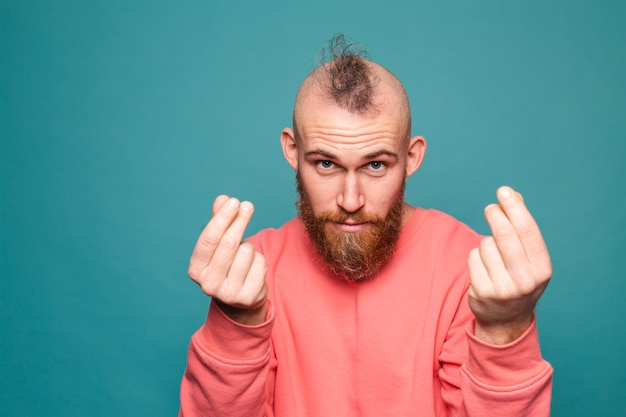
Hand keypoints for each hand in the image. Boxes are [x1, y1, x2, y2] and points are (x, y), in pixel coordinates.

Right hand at [188, 195, 267, 323]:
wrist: (239, 299)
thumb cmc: (226, 264)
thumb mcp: (219, 244)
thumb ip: (219, 221)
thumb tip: (222, 199)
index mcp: (196, 270)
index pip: (209, 240)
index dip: (222, 218)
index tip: (234, 201)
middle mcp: (209, 284)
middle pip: (229, 244)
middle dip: (240, 221)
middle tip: (248, 206)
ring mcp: (229, 293)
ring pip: (247, 252)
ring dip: (249, 246)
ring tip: (244, 255)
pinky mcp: (248, 297)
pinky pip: (260, 264)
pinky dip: (259, 260)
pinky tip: (252, 268)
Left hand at [468, 186, 551, 343]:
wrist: (506, 319)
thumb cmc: (519, 278)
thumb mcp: (530, 258)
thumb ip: (522, 228)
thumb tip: (514, 195)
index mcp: (542, 268)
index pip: (527, 230)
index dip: (514, 207)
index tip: (504, 191)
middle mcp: (525, 280)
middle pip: (504, 235)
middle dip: (495, 215)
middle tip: (491, 208)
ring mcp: (503, 288)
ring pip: (486, 245)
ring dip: (486, 243)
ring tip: (493, 257)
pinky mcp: (482, 291)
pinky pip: (473, 258)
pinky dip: (476, 257)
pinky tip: (483, 268)